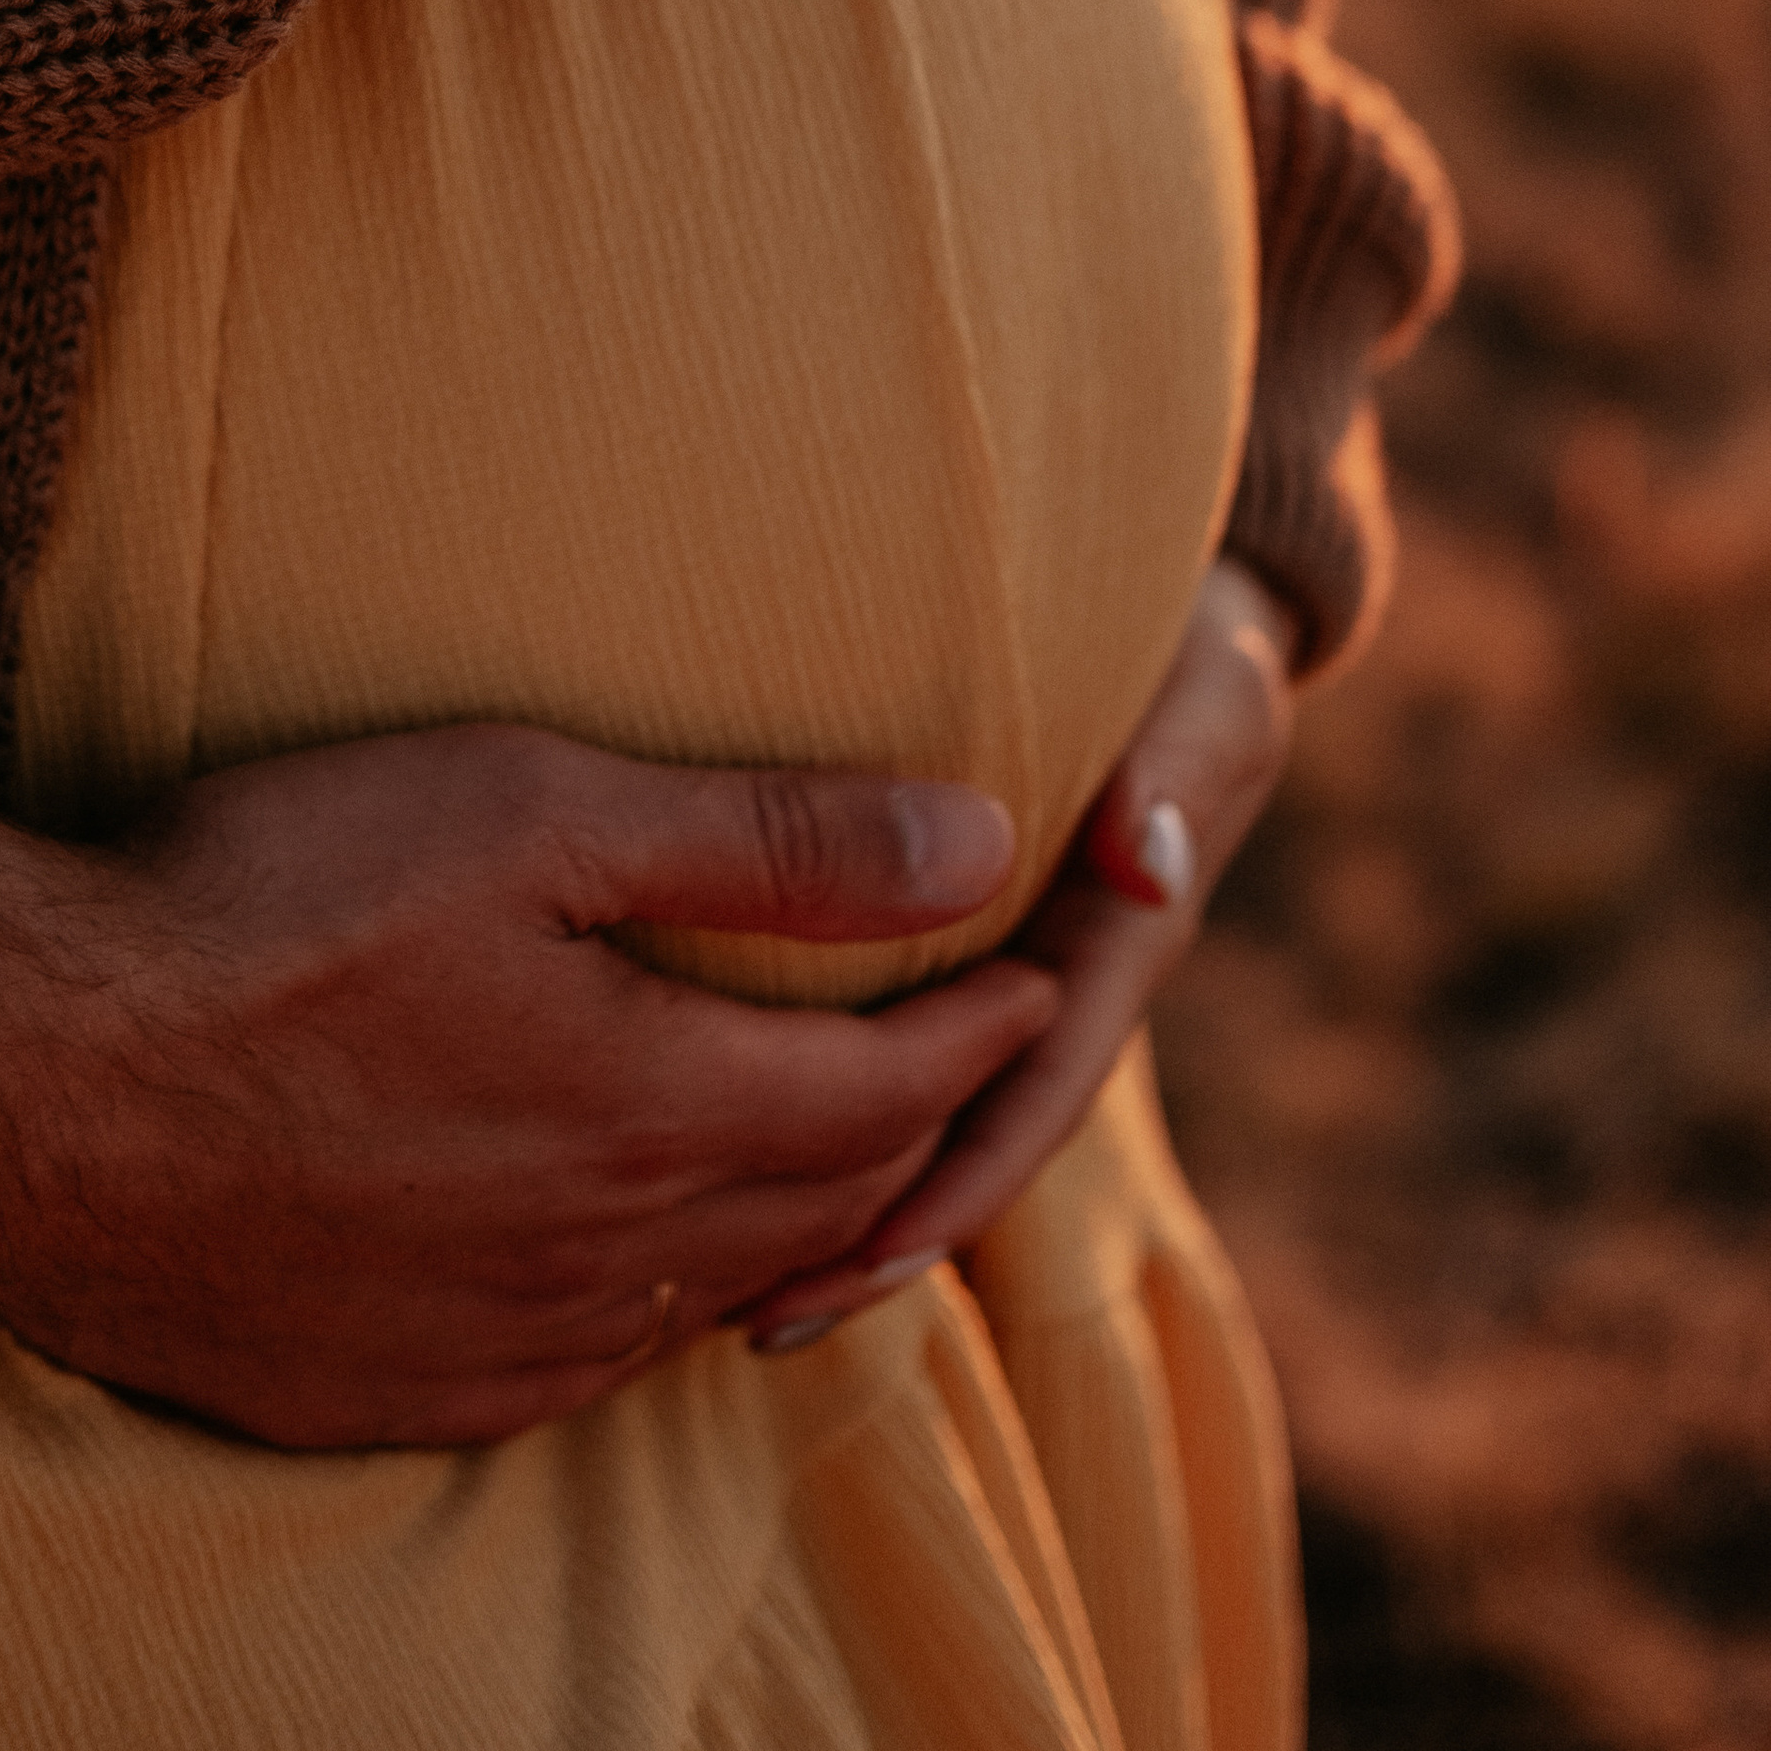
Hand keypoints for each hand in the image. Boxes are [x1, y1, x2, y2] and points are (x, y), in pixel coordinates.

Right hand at [0, 724, 1056, 1449]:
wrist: (21, 1079)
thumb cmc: (266, 904)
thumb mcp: (526, 810)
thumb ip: (762, 840)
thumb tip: (974, 837)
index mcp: (656, 1109)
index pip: (893, 1088)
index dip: (983, 1024)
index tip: (1036, 971)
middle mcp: (603, 1259)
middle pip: (828, 1209)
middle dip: (921, 1132)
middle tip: (966, 1065)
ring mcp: (493, 1343)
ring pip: (716, 1301)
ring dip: (802, 1228)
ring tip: (835, 1161)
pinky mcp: (387, 1390)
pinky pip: (585, 1367)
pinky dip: (664, 1303)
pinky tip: (643, 1265)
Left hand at [734, 558, 1295, 1348]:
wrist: (1185, 612)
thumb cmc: (1190, 644)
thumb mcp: (1203, 693)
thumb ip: (1176, 766)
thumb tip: (1144, 858)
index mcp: (1115, 942)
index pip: (1034, 1085)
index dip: (957, 1176)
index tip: (870, 1254)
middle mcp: (1058, 976)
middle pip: (967, 1134)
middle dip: (880, 1232)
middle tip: (759, 1316)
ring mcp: (1009, 964)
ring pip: (922, 1104)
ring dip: (841, 1195)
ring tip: (727, 1290)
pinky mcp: (957, 935)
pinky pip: (891, 1038)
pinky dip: (823, 1105)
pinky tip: (725, 1152)